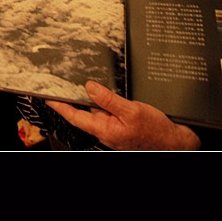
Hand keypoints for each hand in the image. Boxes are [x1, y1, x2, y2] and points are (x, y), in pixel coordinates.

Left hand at [46, 81, 200, 150]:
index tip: (48, 97)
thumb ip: (108, 99)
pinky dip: (106, 101)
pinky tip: (112, 95)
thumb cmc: (155, 131)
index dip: (60, 106)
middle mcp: (105, 130)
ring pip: (99, 109)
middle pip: (87, 110)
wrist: (173, 141)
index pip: (75, 116)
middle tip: (70, 80)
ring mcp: (113, 129)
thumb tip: (89, 87)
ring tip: (99, 86)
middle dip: (80, 96)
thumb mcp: (131, 110)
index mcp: (104, 129)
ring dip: (97, 98)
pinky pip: (109, 111)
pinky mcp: (121, 126)